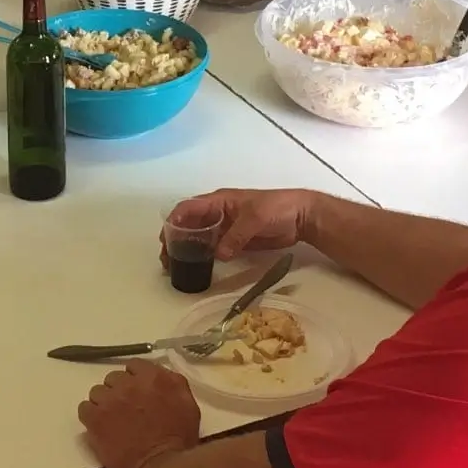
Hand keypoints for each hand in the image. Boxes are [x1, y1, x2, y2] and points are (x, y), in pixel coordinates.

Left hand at [78, 361, 201, 467]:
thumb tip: (160, 378)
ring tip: (111, 421)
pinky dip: (91, 417)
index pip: (134, 365)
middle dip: (118, 391)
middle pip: (114, 378)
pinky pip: (85, 408)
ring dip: (104, 403)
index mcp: (155, 377)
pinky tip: (100, 428)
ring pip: (97, 392)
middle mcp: (130, 383)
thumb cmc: (180, 442)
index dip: (134, 379)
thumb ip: (172, 385)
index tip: (136, 393)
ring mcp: (110, 399)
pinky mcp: (94, 418)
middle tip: (125, 410)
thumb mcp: (188, 406)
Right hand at [155, 189, 312, 271]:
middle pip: (189, 224)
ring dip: (186, 249)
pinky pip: (213, 247)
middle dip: (175, 238)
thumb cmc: (277, 208)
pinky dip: (202, 255)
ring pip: (199, 237)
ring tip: (174, 265)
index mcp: (219, 201)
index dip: (175, 221)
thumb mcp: (256, 218)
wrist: (301, 217)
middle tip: (166, 258)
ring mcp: (226, 227)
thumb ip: (236, 235)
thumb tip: (219, 254)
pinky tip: (196, 266)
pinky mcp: (234, 240)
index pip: (189, 208)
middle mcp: (218, 213)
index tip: (166, 239)